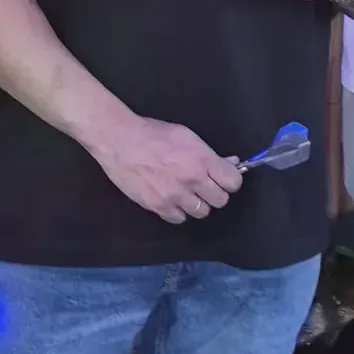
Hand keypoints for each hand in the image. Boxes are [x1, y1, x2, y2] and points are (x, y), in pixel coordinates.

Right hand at [90, 110, 241, 225]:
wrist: (120, 141)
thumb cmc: (153, 134)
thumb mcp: (187, 136)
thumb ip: (209, 154)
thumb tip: (230, 163)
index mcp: (202, 159)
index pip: (233, 182)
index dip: (230, 181)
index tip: (223, 179)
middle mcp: (192, 180)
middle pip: (220, 201)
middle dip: (214, 193)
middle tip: (204, 186)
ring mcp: (175, 195)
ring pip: (202, 212)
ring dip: (197, 203)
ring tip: (186, 192)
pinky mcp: (158, 206)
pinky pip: (179, 219)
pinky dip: (177, 211)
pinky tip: (171, 199)